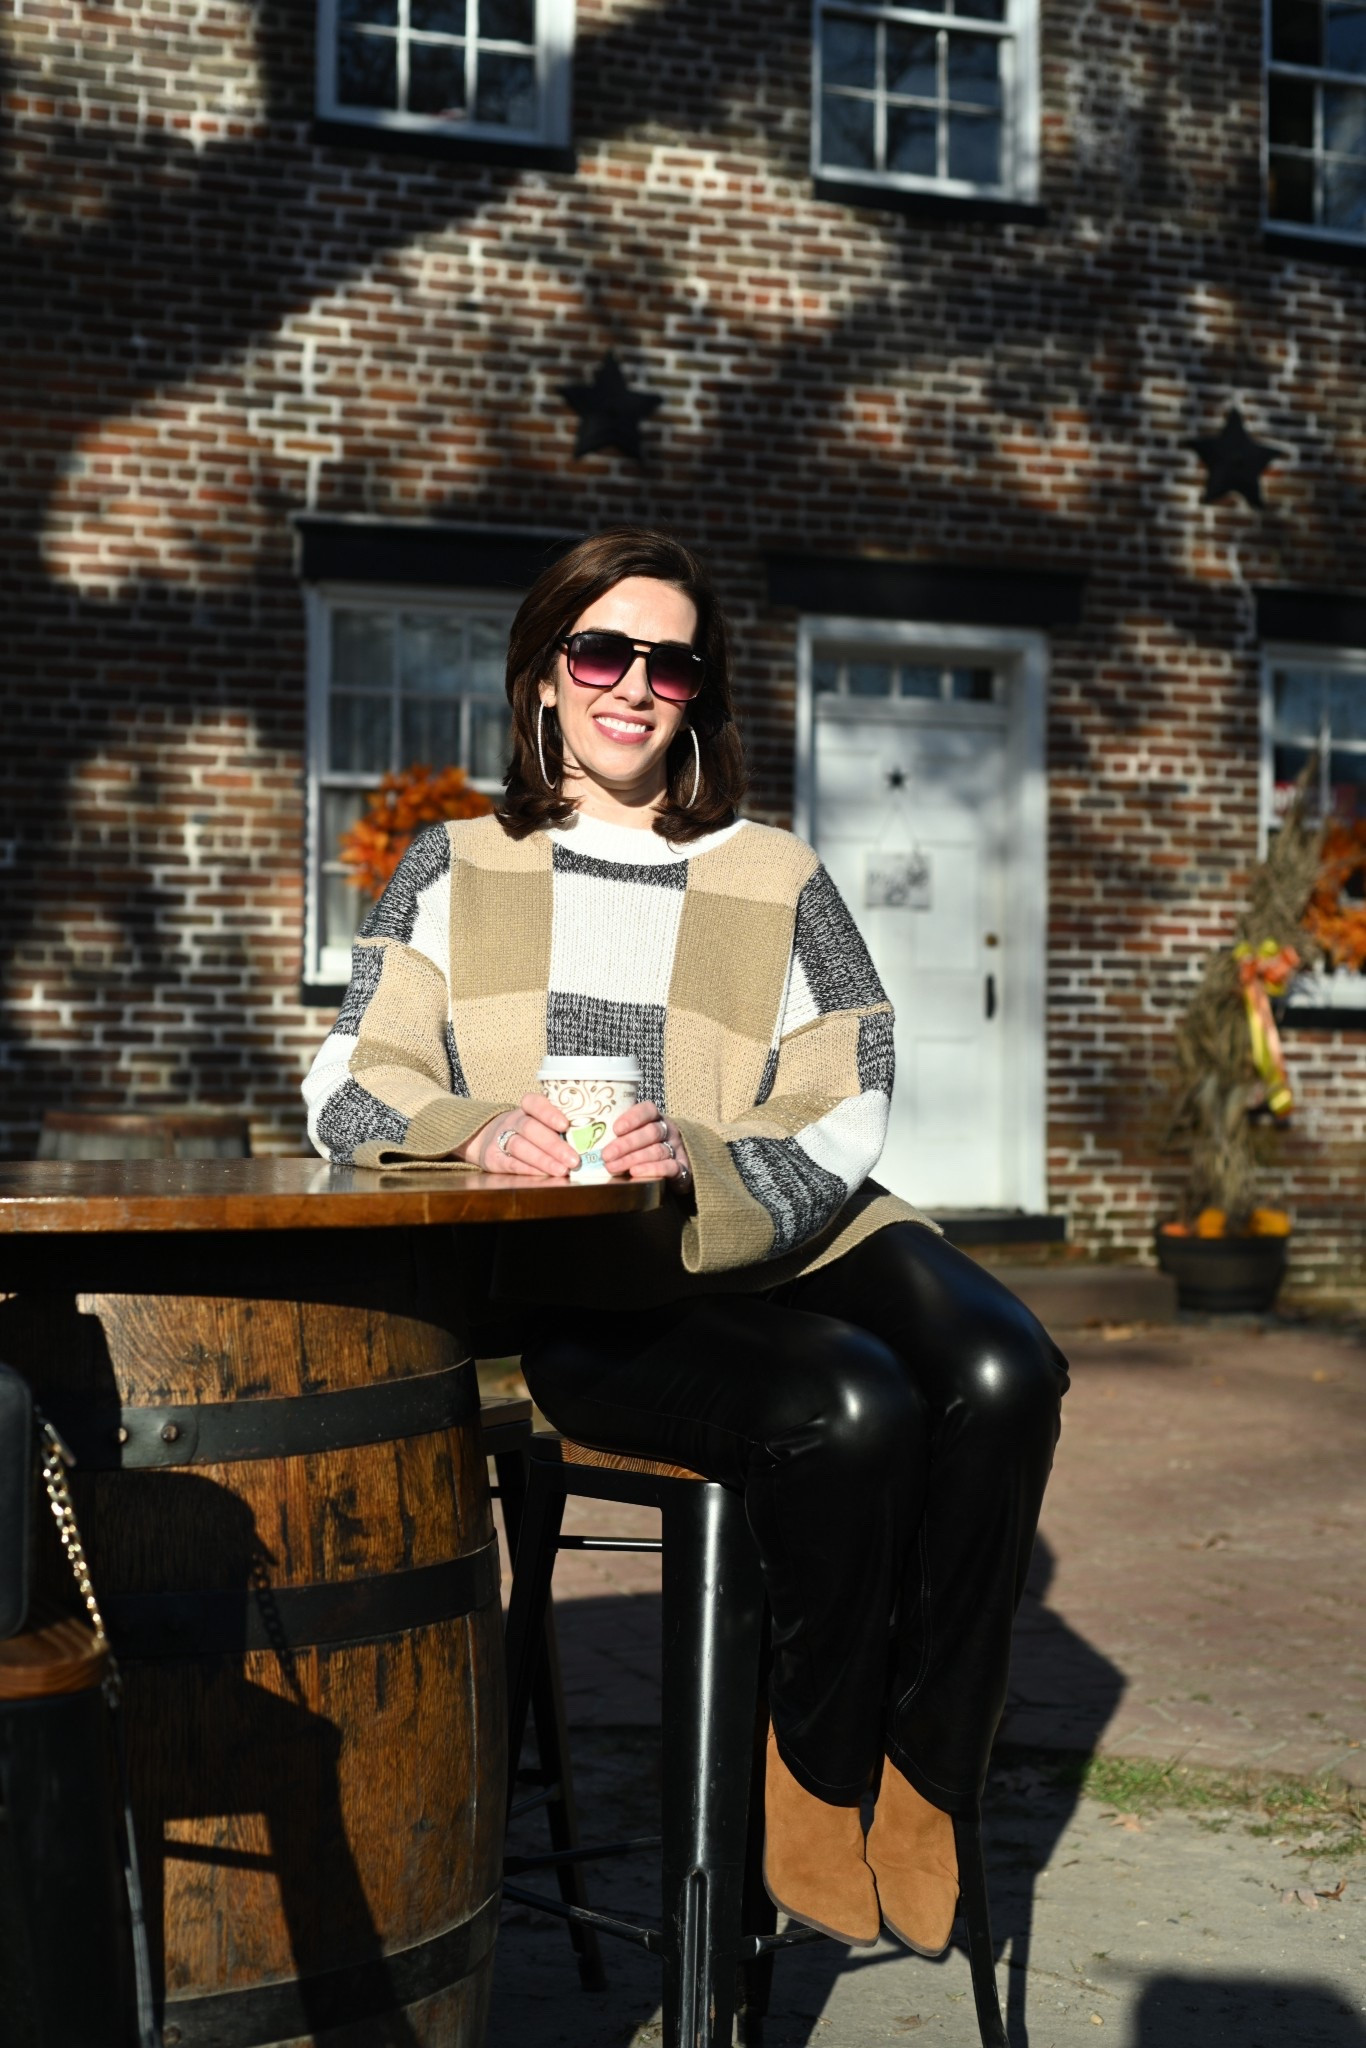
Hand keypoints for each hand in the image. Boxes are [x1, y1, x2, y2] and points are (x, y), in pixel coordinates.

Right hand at [462, 1094, 581, 1177]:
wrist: (487, 1138)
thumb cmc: (528, 1131)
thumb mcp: (539, 1122)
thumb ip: (560, 1127)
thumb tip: (590, 1140)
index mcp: (527, 1108)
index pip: (535, 1103)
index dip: (549, 1113)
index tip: (565, 1125)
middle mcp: (513, 1121)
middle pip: (531, 1129)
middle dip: (554, 1145)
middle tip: (574, 1159)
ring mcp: (500, 1138)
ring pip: (521, 1147)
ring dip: (544, 1160)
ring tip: (563, 1170)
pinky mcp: (493, 1158)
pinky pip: (512, 1163)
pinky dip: (530, 1170)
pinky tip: (545, 1175)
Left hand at [601, 1101, 691, 1184]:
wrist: (673, 1169)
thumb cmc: (642, 1149)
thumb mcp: (631, 1136)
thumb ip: (616, 1135)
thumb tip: (584, 1139)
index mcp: (655, 1118)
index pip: (647, 1110)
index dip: (632, 1118)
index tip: (615, 1129)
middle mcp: (668, 1131)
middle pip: (650, 1132)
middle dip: (626, 1144)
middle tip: (606, 1155)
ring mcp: (676, 1149)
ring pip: (657, 1150)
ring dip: (633, 1159)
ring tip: (613, 1167)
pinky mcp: (682, 1168)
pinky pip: (670, 1167)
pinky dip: (652, 1169)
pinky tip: (635, 1173)